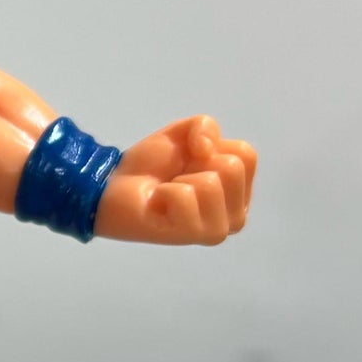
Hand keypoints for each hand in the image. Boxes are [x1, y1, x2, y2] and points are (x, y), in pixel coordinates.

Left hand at [96, 115, 255, 245]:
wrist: (114, 185)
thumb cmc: (153, 166)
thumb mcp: (185, 132)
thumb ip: (206, 125)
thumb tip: (207, 150)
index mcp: (241, 192)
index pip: (246, 154)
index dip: (211, 146)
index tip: (191, 161)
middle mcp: (236, 216)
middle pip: (233, 167)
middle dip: (197, 164)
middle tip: (177, 179)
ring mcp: (217, 230)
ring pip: (211, 182)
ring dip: (180, 180)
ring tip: (167, 193)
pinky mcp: (192, 236)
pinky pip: (185, 195)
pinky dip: (165, 192)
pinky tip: (158, 204)